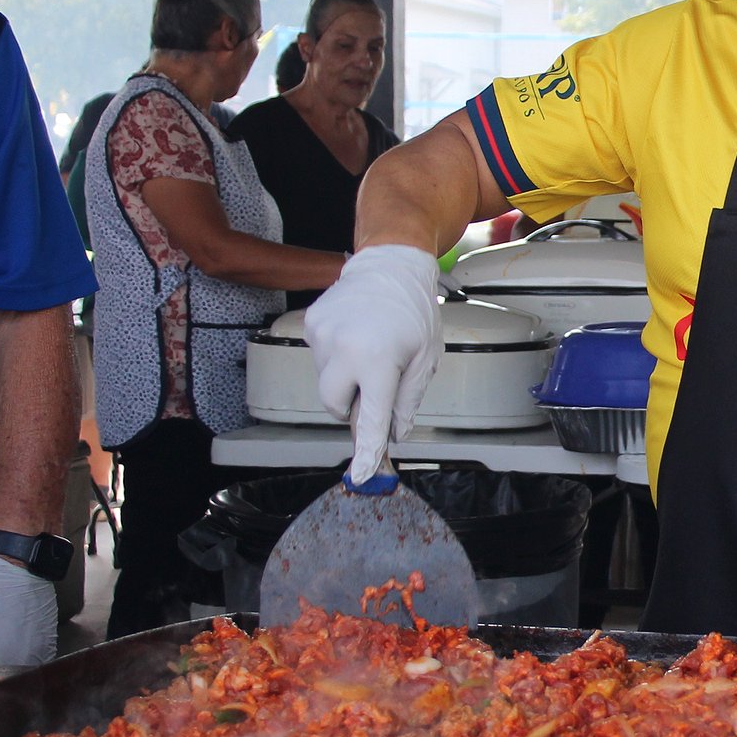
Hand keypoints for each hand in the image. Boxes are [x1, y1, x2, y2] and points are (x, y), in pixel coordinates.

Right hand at [306, 244, 441, 480]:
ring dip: (346, 376)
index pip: (371, 418)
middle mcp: (344, 350)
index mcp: (378, 361)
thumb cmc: (414, 309)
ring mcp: (322, 336)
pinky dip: (337, 356)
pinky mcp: (311, 325)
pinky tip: (356, 334)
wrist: (390, 263)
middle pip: (336, 404)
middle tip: (376, 381)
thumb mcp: (424, 358)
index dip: (367, 450)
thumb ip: (407, 400)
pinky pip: (321, 357)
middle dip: (353, 404)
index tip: (362, 473)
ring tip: (370, 345)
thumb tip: (395, 433)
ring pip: (327, 381)